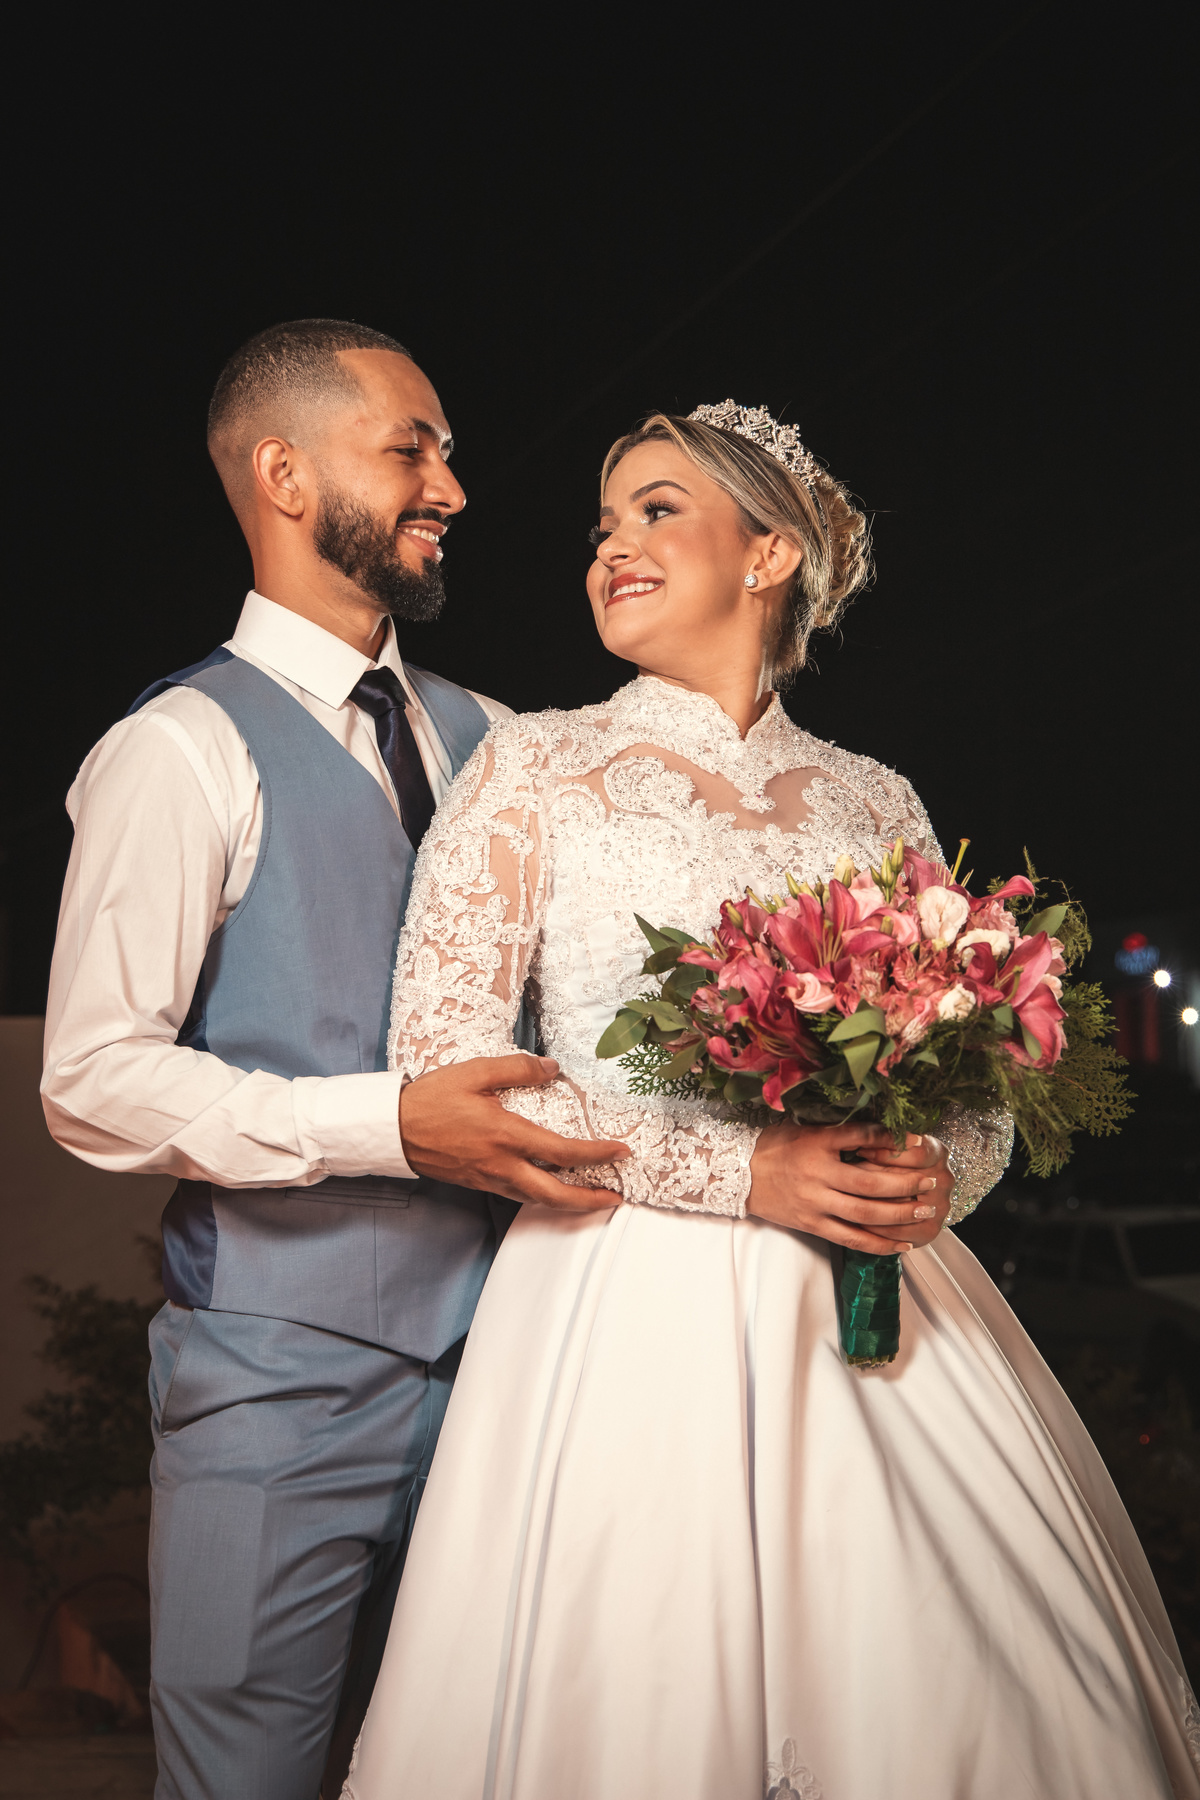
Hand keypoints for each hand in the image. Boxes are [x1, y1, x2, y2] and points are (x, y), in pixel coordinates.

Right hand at [399, 1055, 628, 1209]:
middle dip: (589, 1201)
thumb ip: (516, 1068)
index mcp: (505, 1136)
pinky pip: (518, 1196)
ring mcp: (489, 1178)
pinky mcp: (478, 1184)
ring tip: (592, 1198)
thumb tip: (552, 1068)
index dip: (596, 1154)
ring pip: (537, 1200)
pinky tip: (551, 1189)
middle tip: (616, 1198)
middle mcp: (501, 1164)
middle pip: (555, 1195)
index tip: (621, 1151)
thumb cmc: (431, 1099)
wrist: (393, 1129)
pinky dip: (542, 1197)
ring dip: (568, 1203)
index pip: (562, 1152)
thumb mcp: (474, 1073)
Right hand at [747, 1121, 950, 1253]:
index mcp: (816, 1144)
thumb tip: (885, 1133)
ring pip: (864, 1214)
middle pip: (869, 1182)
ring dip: (899, 1215)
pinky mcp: (812, 1225)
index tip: (919, 1141)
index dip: (891, 1139)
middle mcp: (817, 1175)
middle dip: (905, 1183)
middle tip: (931, 1181)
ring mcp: (814, 1203)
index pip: (860, 1137)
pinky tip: (901, 1245)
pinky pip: (850, 1239)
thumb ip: (843, 1133)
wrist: (739, 1175)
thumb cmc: (777, 1147)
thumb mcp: (807, 1130)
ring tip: (924, 1211)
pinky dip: (878, 1244)